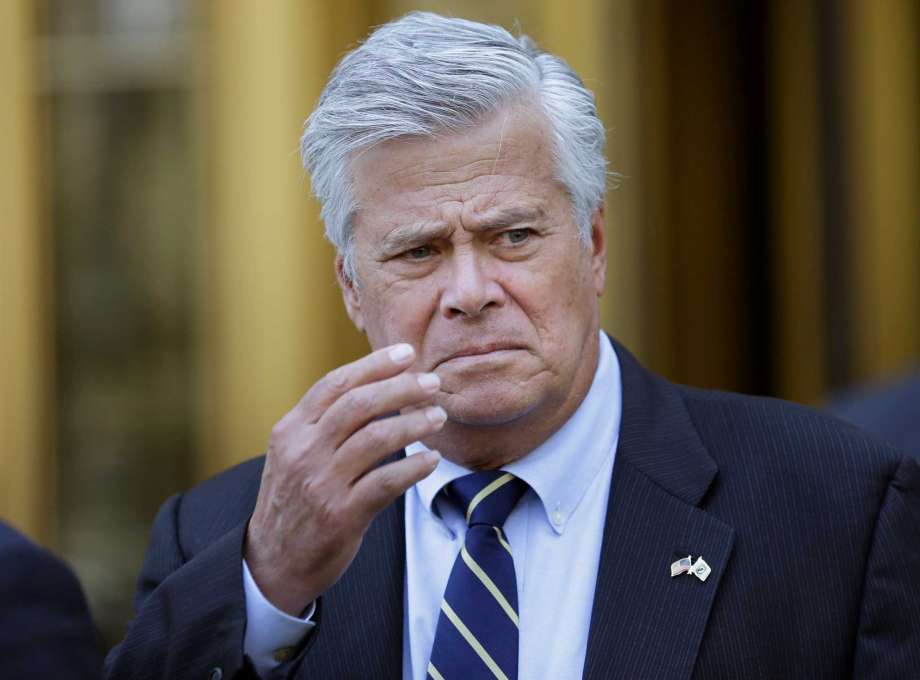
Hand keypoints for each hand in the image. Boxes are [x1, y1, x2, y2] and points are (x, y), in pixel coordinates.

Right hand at [244, 343, 443, 614]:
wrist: (272, 562)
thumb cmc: (294, 500)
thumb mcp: (292, 455)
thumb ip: (323, 424)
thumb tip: (375, 386)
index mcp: (291, 431)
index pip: (334, 385)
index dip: (373, 365)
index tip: (406, 353)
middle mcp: (303, 452)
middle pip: (358, 405)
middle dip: (400, 387)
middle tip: (433, 382)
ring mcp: (320, 484)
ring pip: (375, 438)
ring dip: (413, 423)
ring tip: (438, 416)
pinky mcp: (340, 516)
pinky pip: (384, 482)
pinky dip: (412, 467)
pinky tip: (431, 459)